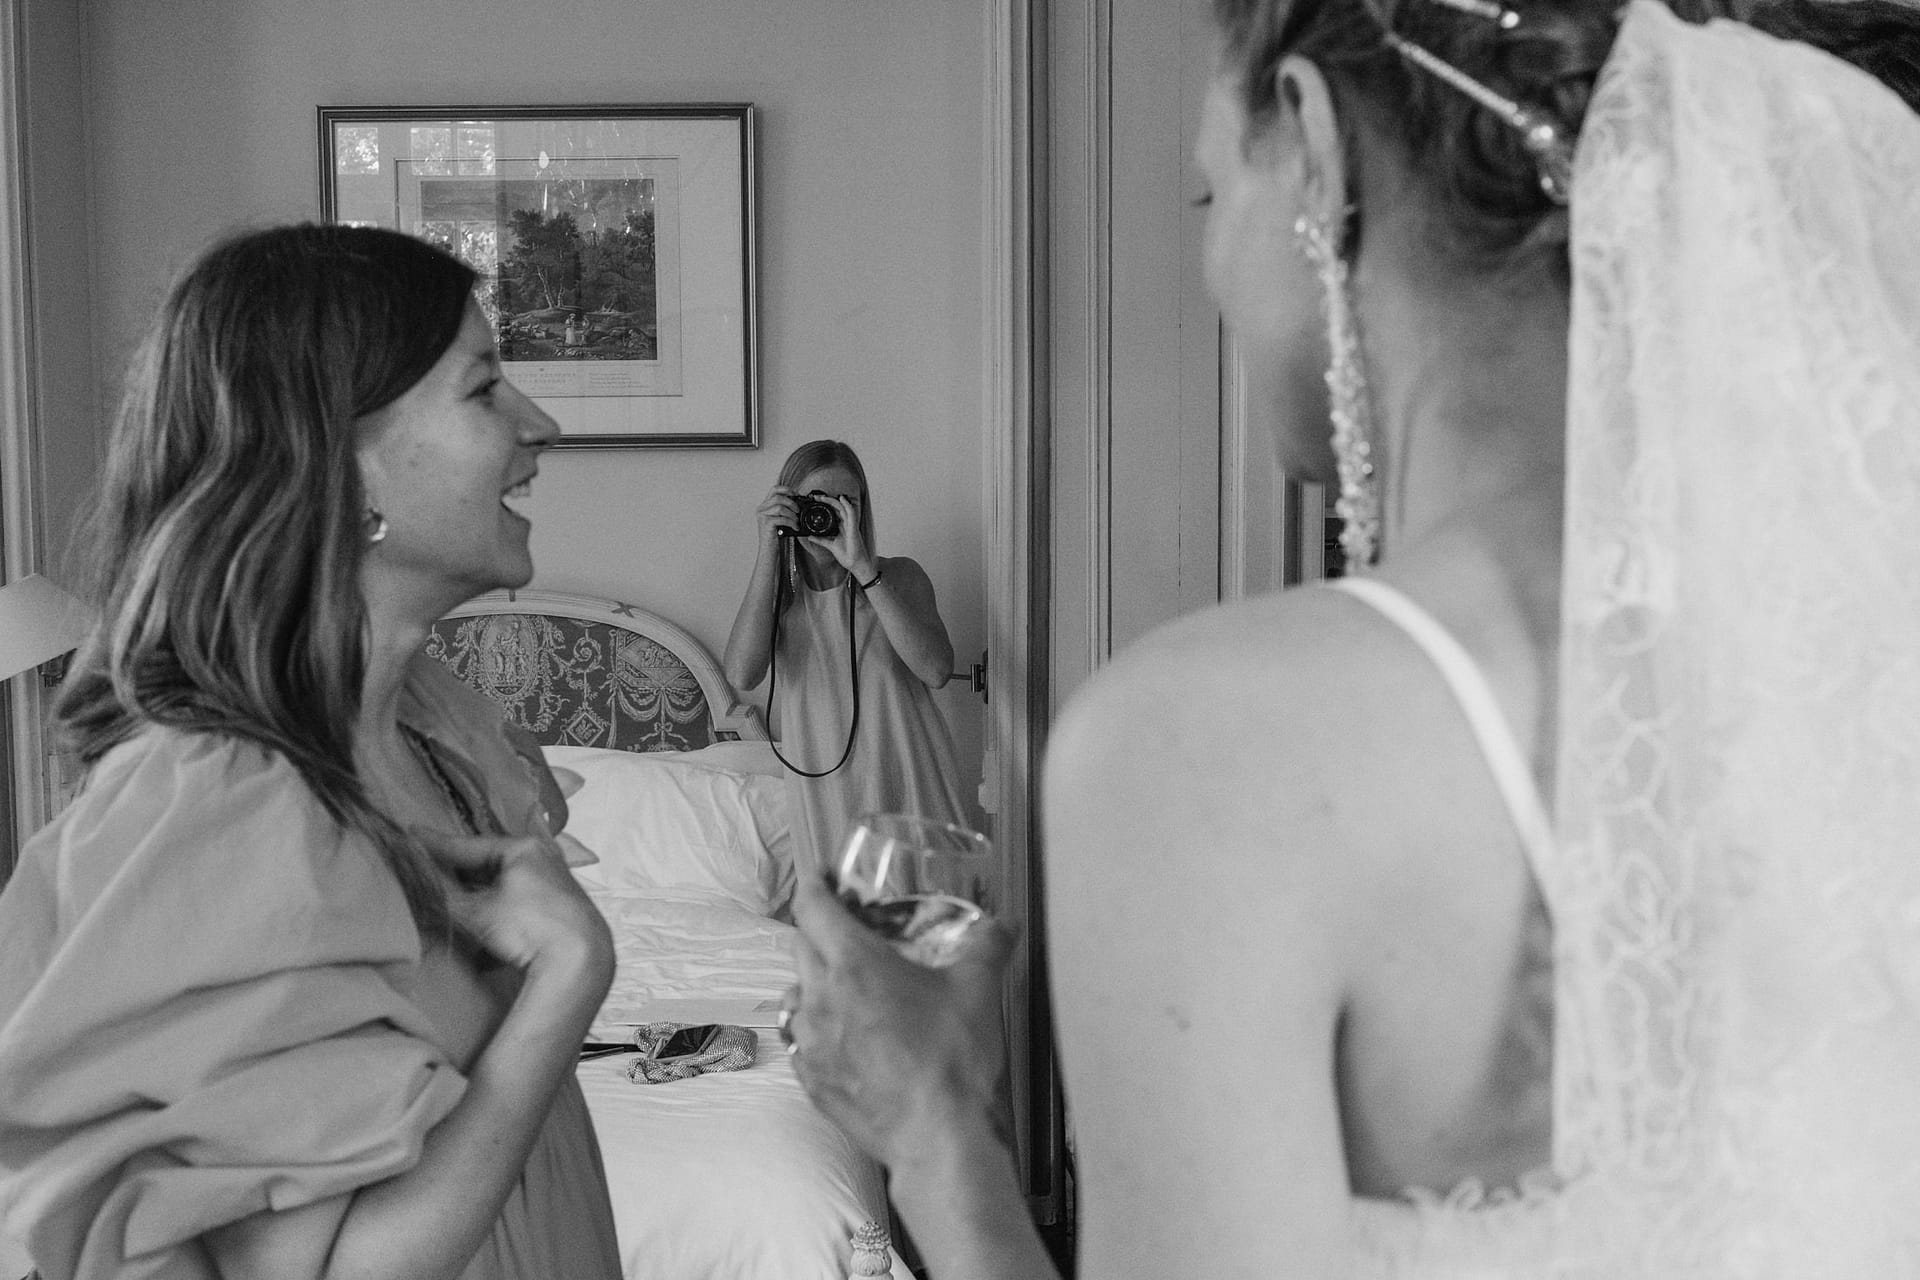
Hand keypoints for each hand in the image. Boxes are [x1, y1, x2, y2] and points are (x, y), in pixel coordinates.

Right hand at [416, 821, 612, 981]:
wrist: (579, 963)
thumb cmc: (528, 926)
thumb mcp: (475, 911)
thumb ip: (442, 894)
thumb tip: (417, 881)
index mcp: (525, 849)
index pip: (470, 846)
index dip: (437, 846)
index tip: (411, 835)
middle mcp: (546, 862)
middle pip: (490, 868)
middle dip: (461, 878)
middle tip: (430, 874)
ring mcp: (557, 889)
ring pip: (506, 892)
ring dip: (481, 905)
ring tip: (456, 912)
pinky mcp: (563, 917)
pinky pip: (522, 914)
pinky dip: (503, 924)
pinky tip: (487, 945)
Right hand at [756, 486, 800, 546]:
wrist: (769, 551)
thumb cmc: (776, 536)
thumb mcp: (781, 520)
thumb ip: (785, 510)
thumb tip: (798, 502)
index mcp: (765, 506)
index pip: (774, 489)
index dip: (786, 489)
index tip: (796, 495)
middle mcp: (761, 509)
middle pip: (777, 497)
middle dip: (791, 502)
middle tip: (798, 510)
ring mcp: (762, 516)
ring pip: (779, 507)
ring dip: (791, 514)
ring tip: (796, 521)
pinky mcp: (766, 524)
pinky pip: (781, 518)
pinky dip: (791, 522)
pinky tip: (795, 527)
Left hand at [787, 875, 1016, 1169]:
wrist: (939, 1137)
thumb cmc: (954, 1059)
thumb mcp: (978, 989)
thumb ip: (989, 946)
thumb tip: (1004, 924)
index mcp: (854, 964)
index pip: (812, 908)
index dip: (812, 885)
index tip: (819, 877)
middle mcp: (820, 998)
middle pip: (800, 947)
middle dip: (821, 933)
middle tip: (849, 934)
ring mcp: (810, 1043)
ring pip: (796, 995)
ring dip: (814, 984)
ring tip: (847, 990)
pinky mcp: (810, 1081)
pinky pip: (801, 1042)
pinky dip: (816, 1030)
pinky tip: (845, 1038)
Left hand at [804, 494, 875, 580]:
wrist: (855, 564)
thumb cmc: (847, 555)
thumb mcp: (830, 545)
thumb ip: (821, 540)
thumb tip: (810, 536)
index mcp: (842, 527)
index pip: (834, 512)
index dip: (826, 506)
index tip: (816, 502)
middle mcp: (846, 524)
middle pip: (838, 508)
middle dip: (827, 501)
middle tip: (816, 497)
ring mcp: (850, 526)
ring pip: (843, 508)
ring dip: (834, 501)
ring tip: (823, 496)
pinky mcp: (853, 528)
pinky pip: (851, 514)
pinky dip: (847, 505)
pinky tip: (842, 499)